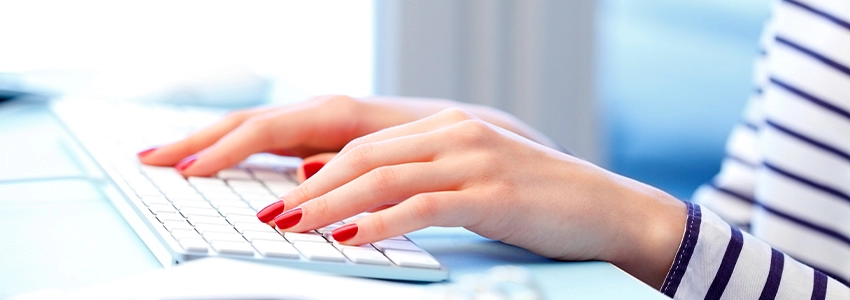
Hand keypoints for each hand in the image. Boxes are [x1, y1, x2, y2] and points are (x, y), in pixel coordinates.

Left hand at [262, 108, 686, 288]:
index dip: (317, 171)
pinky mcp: (491, 194)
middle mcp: (454, 134)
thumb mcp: (468, 180)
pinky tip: (349, 238)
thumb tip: (343, 188)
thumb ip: (412, 176)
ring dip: (331, 204)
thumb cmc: (535, 200)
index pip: (364, 145)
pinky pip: (423, 206)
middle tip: (270, 214)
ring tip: (292, 225)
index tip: (278, 196)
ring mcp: (473, 160)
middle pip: (364, 157)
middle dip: (310, 188)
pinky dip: (380, 223)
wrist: (605, 209)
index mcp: (446, 127)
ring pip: (384, 178)